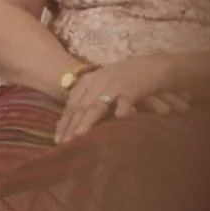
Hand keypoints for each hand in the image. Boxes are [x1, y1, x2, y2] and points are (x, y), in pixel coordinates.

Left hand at [54, 50, 187, 144]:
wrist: (152, 66)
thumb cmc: (125, 78)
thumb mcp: (103, 86)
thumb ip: (90, 102)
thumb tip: (74, 126)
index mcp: (88, 81)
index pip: (72, 104)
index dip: (64, 122)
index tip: (57, 140)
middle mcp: (98, 83)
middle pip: (81, 107)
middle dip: (71, 126)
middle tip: (64, 144)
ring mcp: (114, 85)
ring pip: (98, 105)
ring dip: (88, 120)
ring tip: (79, 135)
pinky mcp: (133, 89)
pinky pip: (125, 101)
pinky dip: (122, 109)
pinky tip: (119, 119)